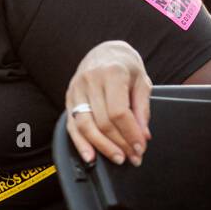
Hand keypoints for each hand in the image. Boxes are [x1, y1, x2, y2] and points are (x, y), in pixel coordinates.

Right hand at [65, 39, 150, 165]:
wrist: (104, 52)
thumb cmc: (125, 66)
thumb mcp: (142, 82)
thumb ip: (142, 109)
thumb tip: (143, 135)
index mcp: (111, 73)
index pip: (119, 112)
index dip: (130, 134)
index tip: (140, 147)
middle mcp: (90, 81)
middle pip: (102, 121)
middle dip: (120, 143)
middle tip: (133, 156)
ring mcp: (76, 89)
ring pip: (85, 125)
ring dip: (101, 146)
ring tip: (117, 157)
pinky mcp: (68, 98)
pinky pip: (71, 125)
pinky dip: (80, 143)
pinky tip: (90, 156)